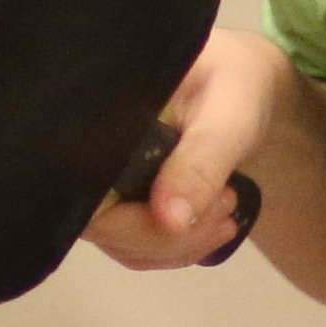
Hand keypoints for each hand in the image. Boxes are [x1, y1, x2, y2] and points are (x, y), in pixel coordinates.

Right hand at [86, 25, 279, 271]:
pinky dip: (178, 247)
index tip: (193, 212)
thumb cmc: (233, 80)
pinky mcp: (125, 198)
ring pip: (122, 242)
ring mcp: (105, 180)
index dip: (131, 221)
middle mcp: (86, 154)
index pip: (85, 193)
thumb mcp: (227, 115)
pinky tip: (214, 224)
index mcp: (94, 121)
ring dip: (178, 244)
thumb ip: (200, 163)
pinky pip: (138, 244)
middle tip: (226, 204)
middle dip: (167, 235)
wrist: (240, 79)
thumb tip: (171, 221)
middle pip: (102, 226)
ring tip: (227, 207)